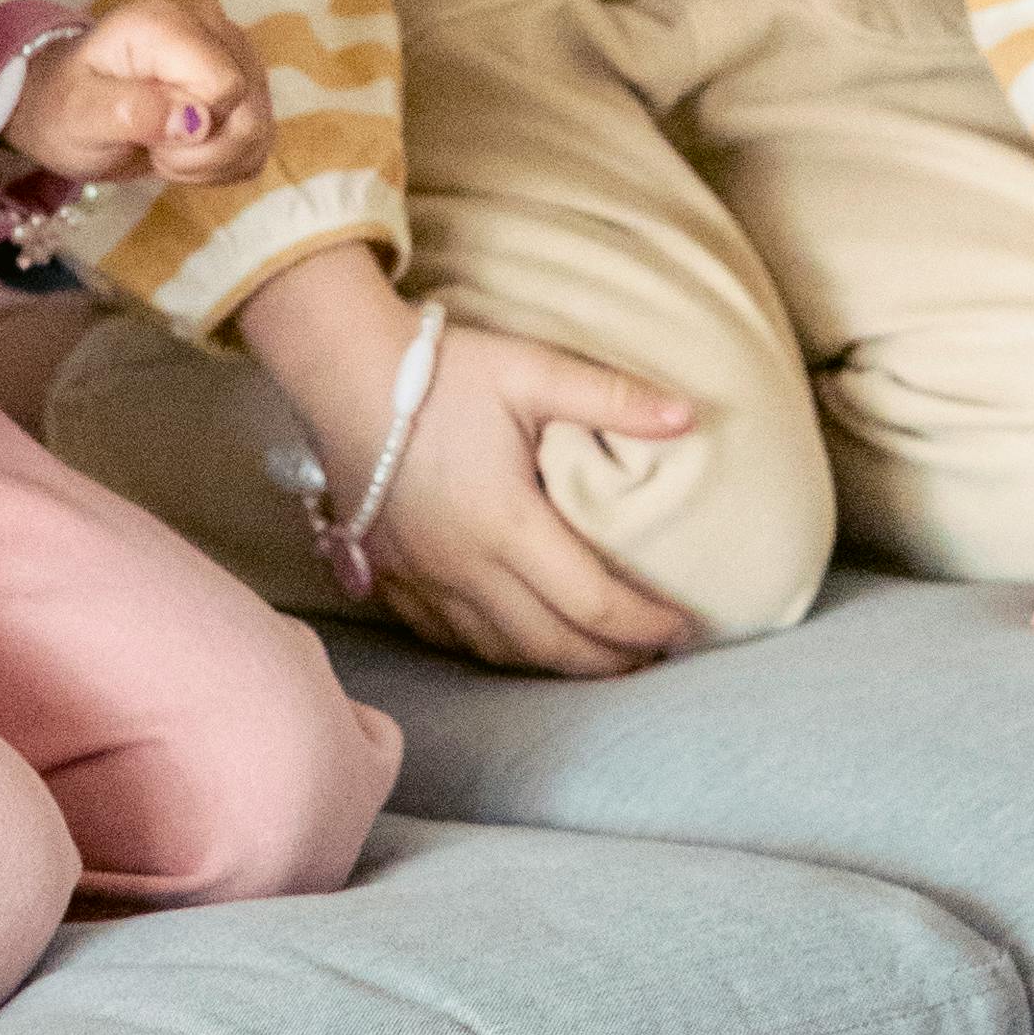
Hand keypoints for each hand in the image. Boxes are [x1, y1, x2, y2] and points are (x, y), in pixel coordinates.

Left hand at [12, 0, 268, 194]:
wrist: (66, 106)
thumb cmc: (64, 105)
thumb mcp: (78, 113)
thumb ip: (131, 111)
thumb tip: (195, 122)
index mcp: (166, 22)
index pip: (225, 87)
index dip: (193, 129)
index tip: (149, 136)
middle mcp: (211, 25)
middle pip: (249, 111)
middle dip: (203, 153)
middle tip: (155, 148)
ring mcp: (233, 53)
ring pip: (259, 130)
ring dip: (213, 162)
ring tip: (167, 150)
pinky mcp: (245, 83)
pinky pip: (259, 142)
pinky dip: (224, 163)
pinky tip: (188, 153)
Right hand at [236, 248, 697, 675]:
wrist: (343, 372)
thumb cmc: (441, 371)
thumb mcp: (532, 371)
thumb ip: (613, 397)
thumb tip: (690, 415)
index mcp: (507, 524)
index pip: (592, 603)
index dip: (644, 626)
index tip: (681, 630)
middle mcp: (464, 566)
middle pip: (550, 644)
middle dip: (608, 662)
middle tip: (651, 660)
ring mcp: (422, 577)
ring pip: (498, 650)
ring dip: (554, 663)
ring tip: (596, 658)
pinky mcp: (390, 574)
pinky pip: (448, 637)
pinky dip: (494, 649)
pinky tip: (517, 642)